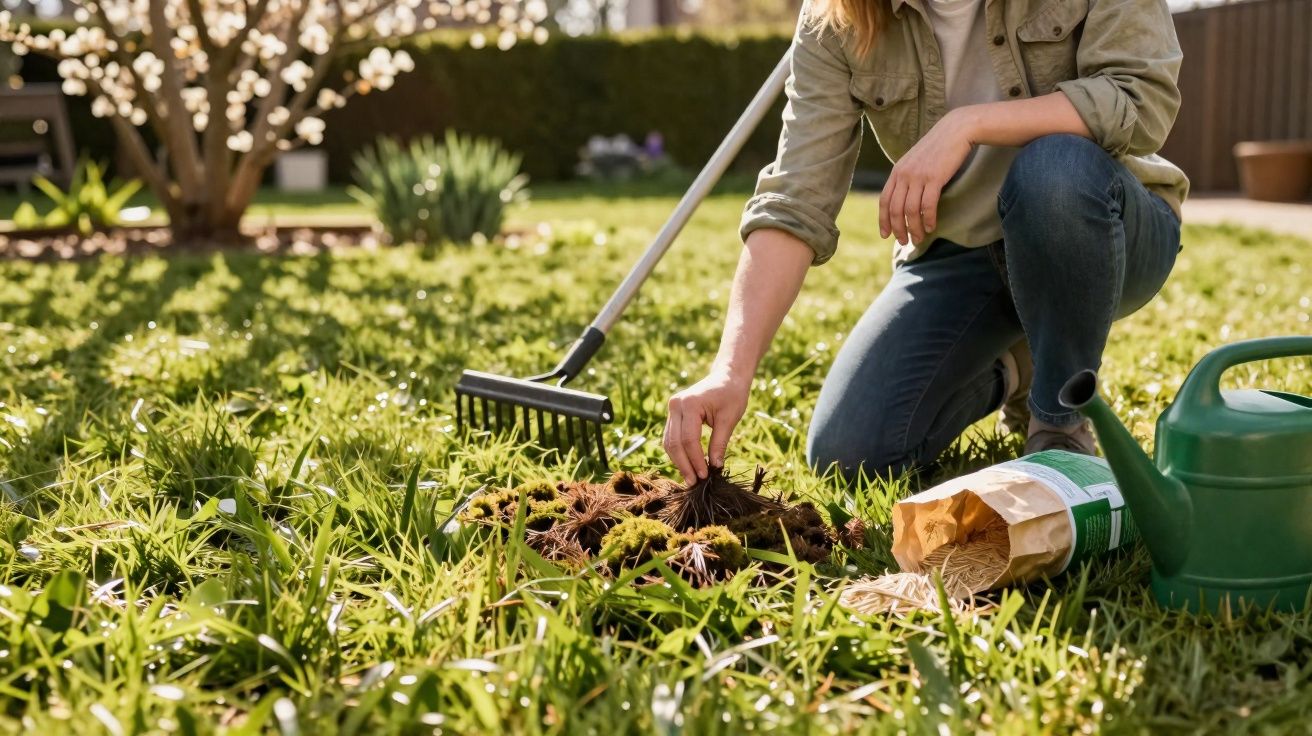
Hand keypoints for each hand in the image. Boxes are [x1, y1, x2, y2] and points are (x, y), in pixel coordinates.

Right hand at [663, 370, 750, 482]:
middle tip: (695, 483)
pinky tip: (688, 465)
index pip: (688, 440)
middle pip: (674, 443)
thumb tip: (714, 467)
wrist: (727, 376)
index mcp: (689, 404)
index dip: (696, 460)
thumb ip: (719, 443)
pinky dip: (678, 453)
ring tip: (691, 478)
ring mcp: (672, 409)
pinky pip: (672, 437)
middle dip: (684, 465)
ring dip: (679, 461)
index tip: (705, 476)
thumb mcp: (730, 419)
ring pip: (669, 442)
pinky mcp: (674, 414)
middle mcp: (676, 405)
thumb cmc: (732, 394)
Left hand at [879, 108, 977, 245]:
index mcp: (897, 171)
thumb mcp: (915, 161)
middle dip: (898, 229)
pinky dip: (928, 219)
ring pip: (910, 210)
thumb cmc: (938, 148)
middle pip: (895, 209)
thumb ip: (907, 178)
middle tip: (905, 242)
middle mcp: (904, 174)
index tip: (886, 235)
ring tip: (919, 238)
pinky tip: (931, 227)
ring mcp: (918, 176)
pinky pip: (927, 205)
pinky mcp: (934, 178)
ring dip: (914, 228)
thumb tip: (904, 199)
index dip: (883, 220)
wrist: (956, 130)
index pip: (884, 200)